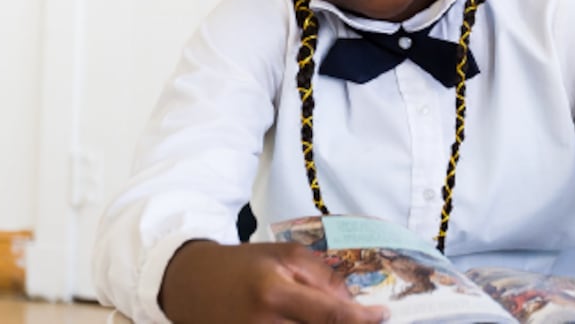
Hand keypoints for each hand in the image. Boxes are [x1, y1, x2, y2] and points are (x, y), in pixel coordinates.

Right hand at [159, 240, 388, 323]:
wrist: (192, 284)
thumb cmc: (243, 265)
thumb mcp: (284, 256)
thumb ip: (322, 277)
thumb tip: (353, 303)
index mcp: (274, 293)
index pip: (331, 315)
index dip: (362, 320)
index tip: (382, 316)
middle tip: (365, 319)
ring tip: (340, 318)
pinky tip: (313, 322)